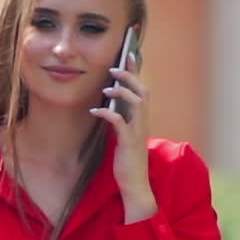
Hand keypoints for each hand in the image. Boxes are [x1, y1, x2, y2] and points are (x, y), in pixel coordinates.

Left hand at [90, 52, 155, 219]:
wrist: (135, 185)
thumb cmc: (128, 162)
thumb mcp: (124, 137)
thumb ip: (121, 120)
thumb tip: (110, 106)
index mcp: (142, 120)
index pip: (143, 90)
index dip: (137, 71)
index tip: (129, 54)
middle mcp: (143, 123)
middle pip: (143, 91)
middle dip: (130, 76)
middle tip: (114, 67)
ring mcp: (138, 132)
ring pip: (137, 103)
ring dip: (122, 92)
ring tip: (106, 88)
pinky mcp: (129, 143)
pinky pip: (120, 123)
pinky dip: (108, 114)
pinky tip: (95, 111)